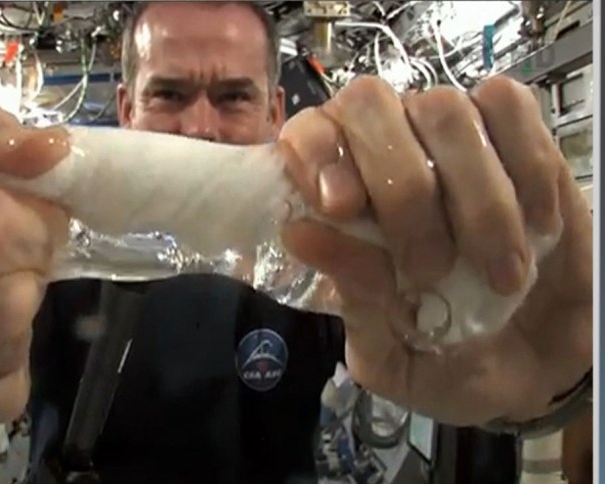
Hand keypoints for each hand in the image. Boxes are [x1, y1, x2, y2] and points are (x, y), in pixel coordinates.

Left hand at [280, 75, 591, 425]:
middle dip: (398, 186)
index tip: (339, 206)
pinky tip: (537, 226)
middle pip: (368, 104)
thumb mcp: (391, 355)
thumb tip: (301, 234)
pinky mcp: (516, 137)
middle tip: (429, 269)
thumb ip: (353, 301)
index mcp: (335, 197)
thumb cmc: (449, 359)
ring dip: (475, 197)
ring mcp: (449, 138)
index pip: (305, 132)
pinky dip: (526, 167)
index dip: (314, 153)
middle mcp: (384, 150)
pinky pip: (510, 108)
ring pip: (444, 109)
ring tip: (499, 275)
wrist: (540, 367)